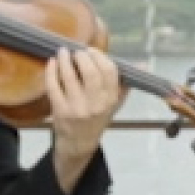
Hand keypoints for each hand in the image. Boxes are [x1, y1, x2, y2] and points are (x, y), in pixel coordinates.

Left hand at [41, 44, 121, 180]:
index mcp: (111, 99)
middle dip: (82, 57)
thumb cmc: (97, 119)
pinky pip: (53, 86)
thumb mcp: (115, 104)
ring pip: (69, 77)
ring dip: (64, 60)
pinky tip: (52, 62)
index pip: (110, 71)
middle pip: (90, 72)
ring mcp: (77, 108)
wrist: (79, 143)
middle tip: (76, 52)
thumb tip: (143, 64)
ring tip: (63, 52)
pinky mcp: (60, 111)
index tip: (90, 50)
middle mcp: (96, 104)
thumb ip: (124, 84)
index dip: (99, 56)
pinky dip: (51, 71)